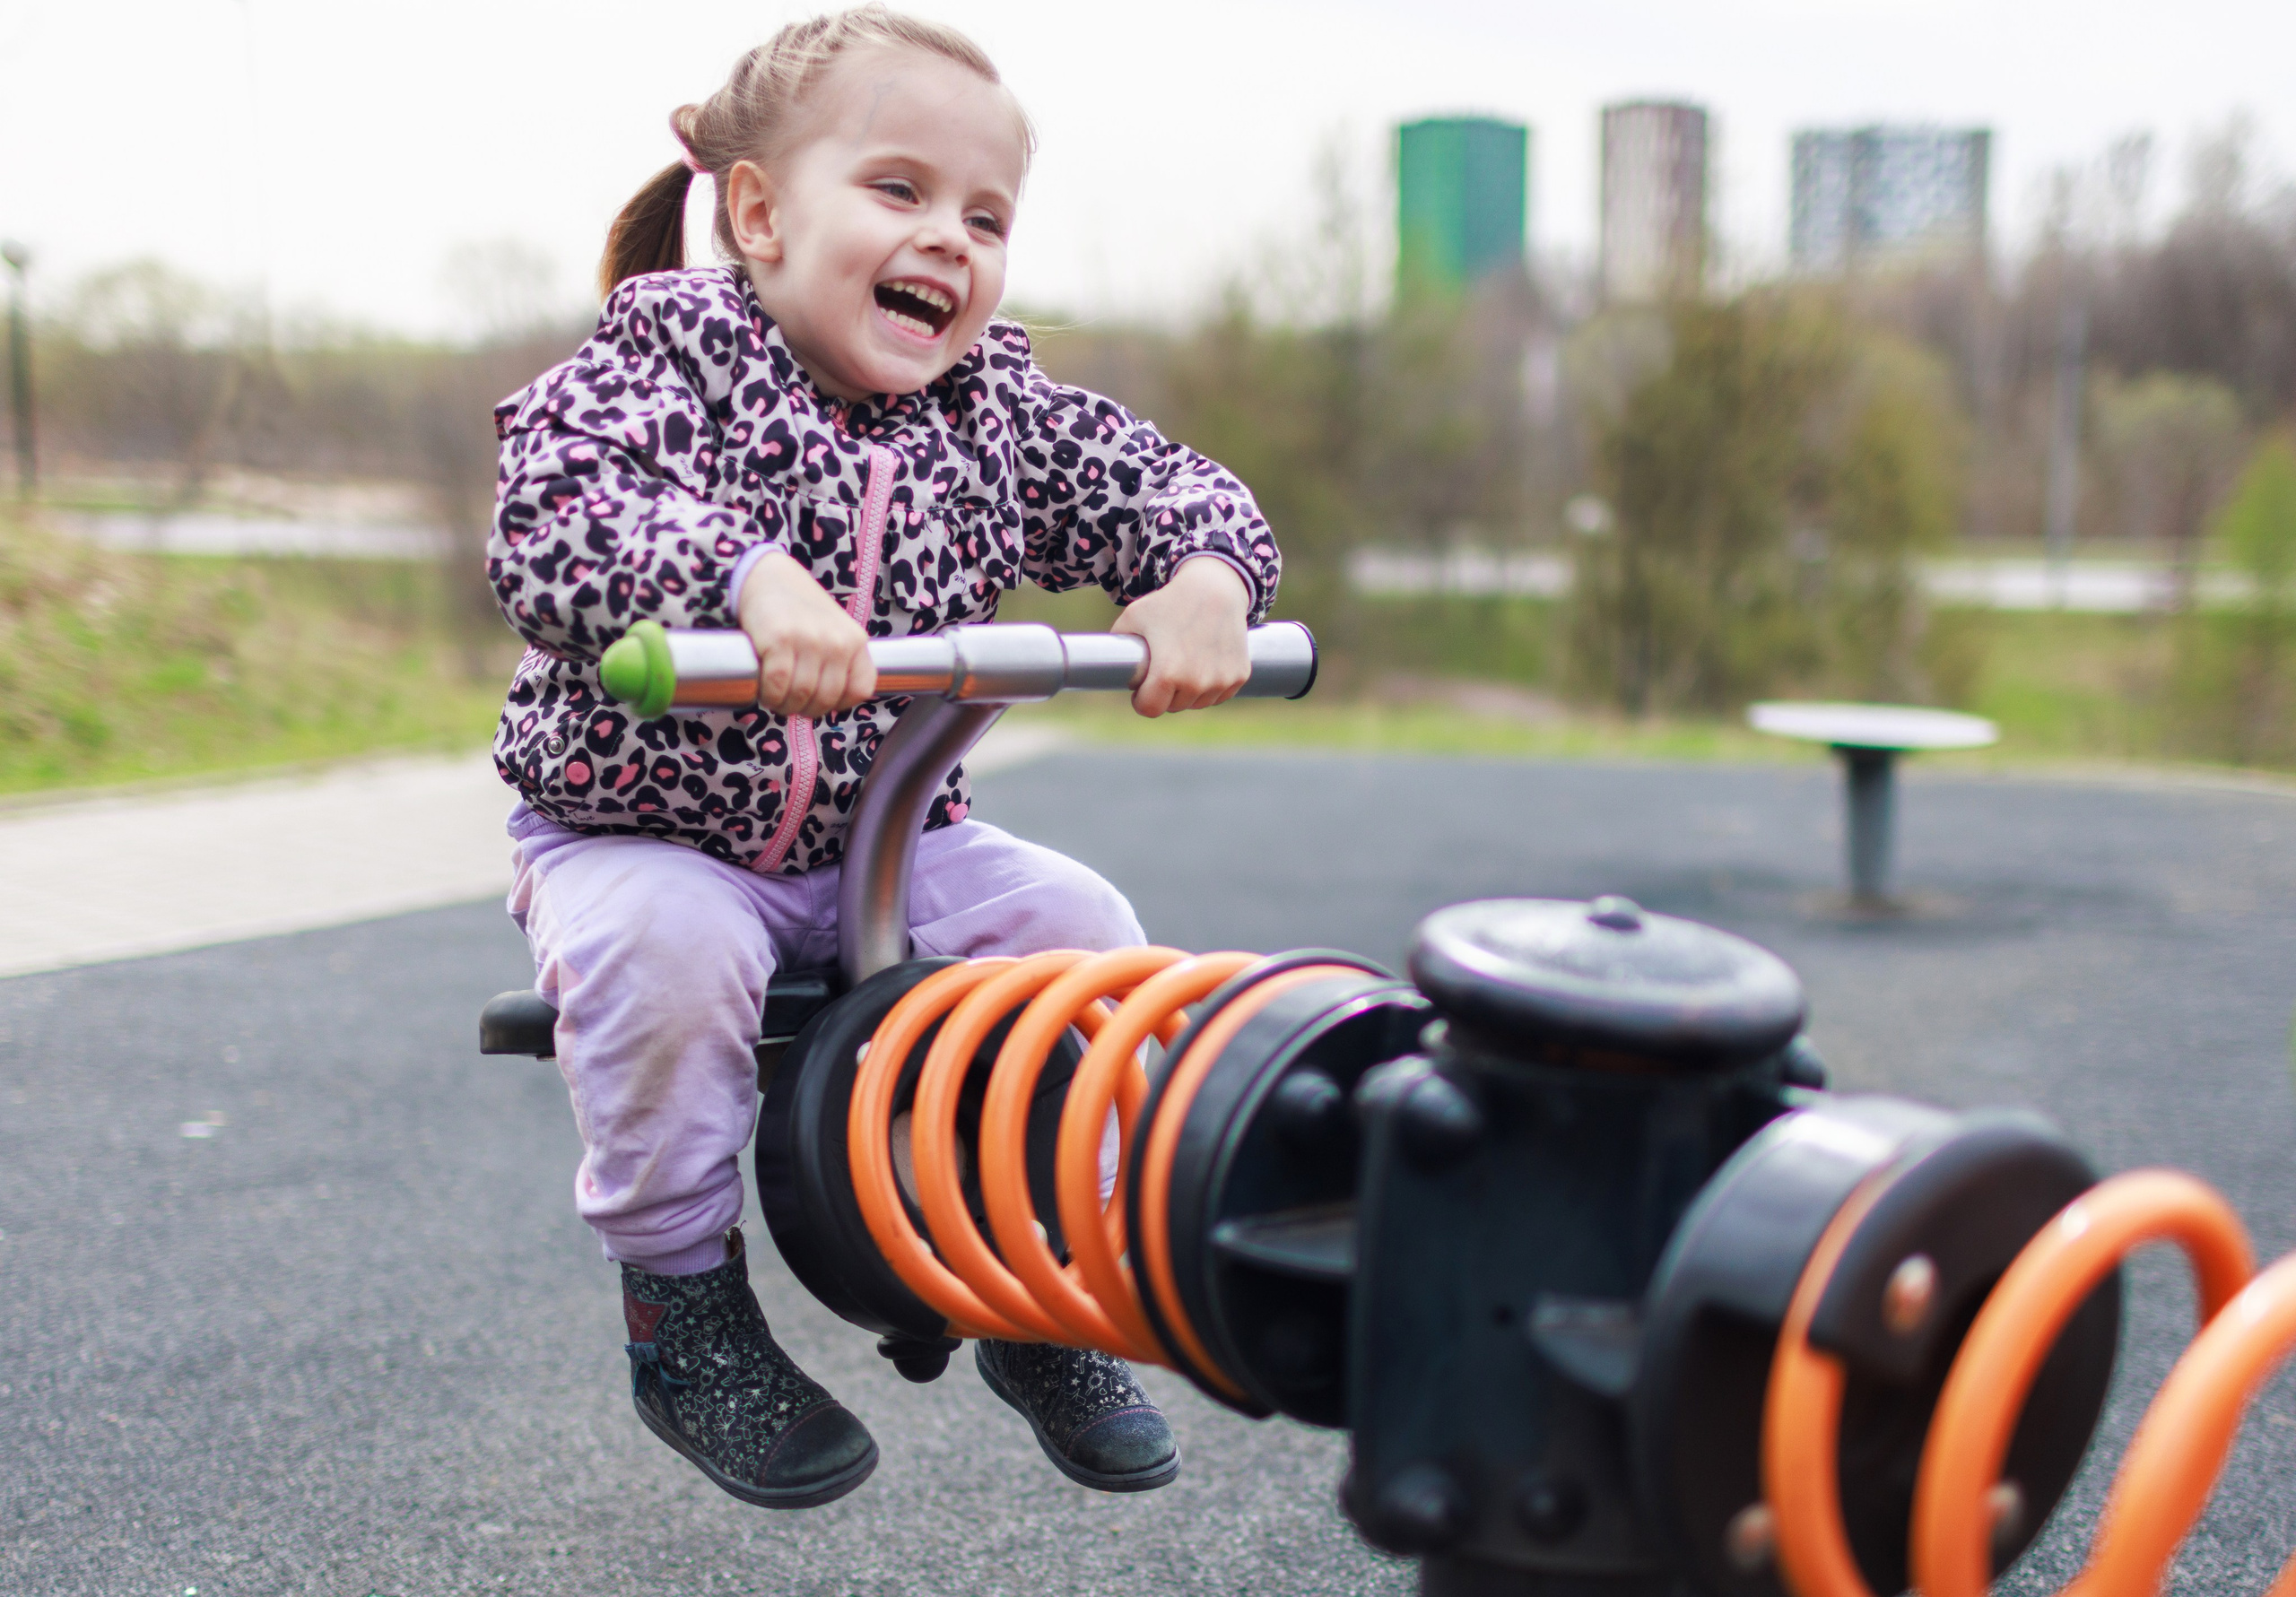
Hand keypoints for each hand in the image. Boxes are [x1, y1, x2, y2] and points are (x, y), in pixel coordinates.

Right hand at [736, 550, 875, 717]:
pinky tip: (765, 688)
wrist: (767, 575)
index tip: (820, 700)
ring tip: (776, 696)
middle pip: (826, 699)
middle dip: (805, 708)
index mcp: (855, 640)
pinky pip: (777, 686)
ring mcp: (809, 640)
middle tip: (790, 701)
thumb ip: (841, 661)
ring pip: (801, 696)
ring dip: (784, 704)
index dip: (838, 704)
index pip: (861, 690)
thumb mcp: (834, 630)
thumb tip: (832, 703)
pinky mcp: (780, 640)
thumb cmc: (799, 609)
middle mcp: (837, 641)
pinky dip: (769, 694)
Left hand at [1112, 557, 1251, 717]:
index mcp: (1167, 675)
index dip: (1141, 700)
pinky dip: (1210, 685)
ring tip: (1184, 663)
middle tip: (1164, 669)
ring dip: (1189, 692)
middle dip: (1165, 693)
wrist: (1215, 587)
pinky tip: (1204, 662)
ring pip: (1197, 703)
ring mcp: (1221, 681)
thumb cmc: (1170, 602)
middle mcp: (1197, 683)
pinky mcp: (1239, 676)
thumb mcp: (1132, 617)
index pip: (1149, 709)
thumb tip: (1105, 668)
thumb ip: (1116, 646)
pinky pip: (1218, 694)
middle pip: (1173, 706)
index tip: (1142, 690)